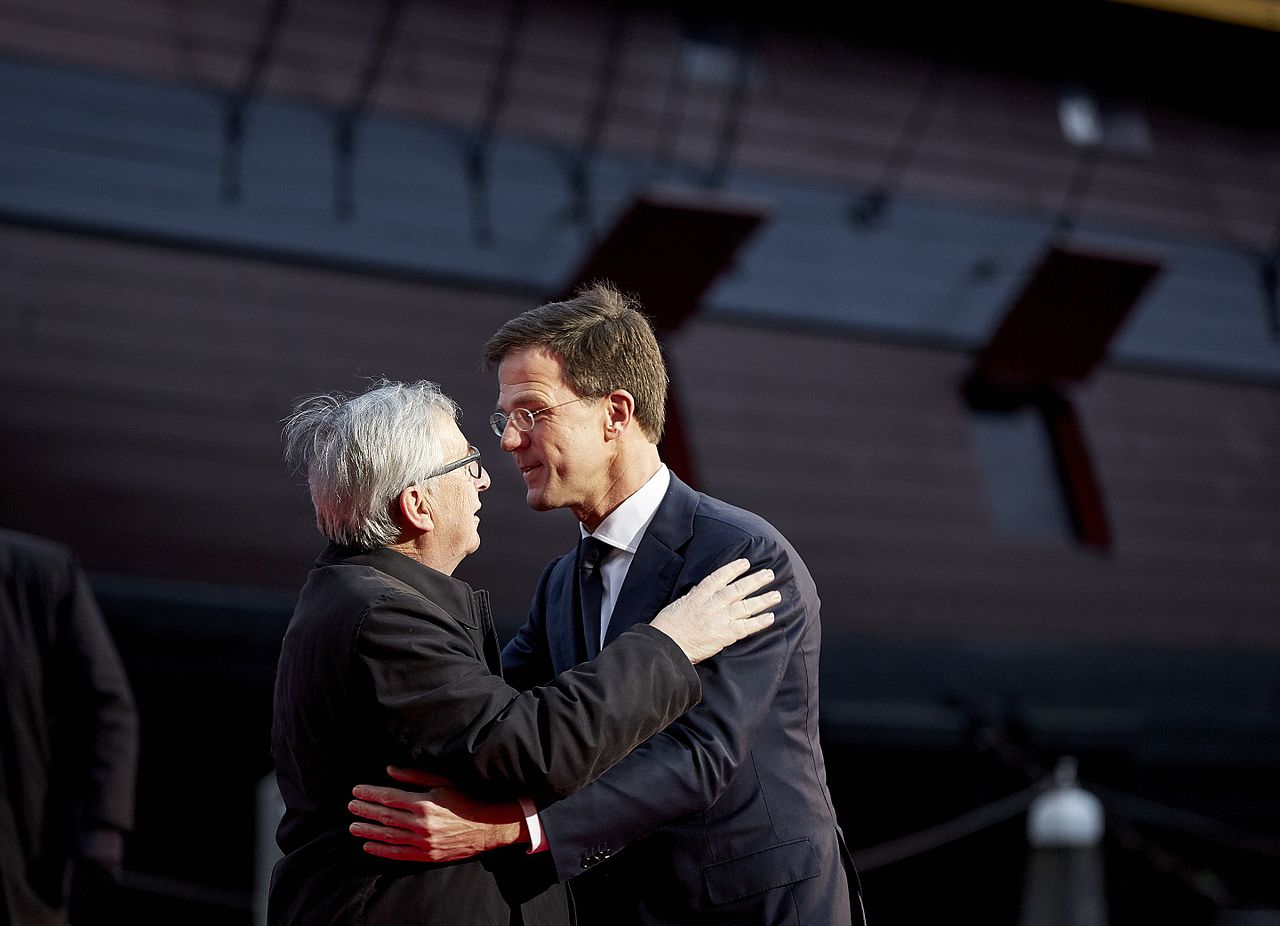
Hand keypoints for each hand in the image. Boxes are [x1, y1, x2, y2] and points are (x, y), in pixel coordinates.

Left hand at [349, 766, 524, 862]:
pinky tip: (368, 846)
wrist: (486, 827)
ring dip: (368, 831)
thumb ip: (414, 777)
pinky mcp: (426, 855)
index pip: (389, 797)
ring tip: (353, 827)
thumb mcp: (443, 781)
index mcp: (424, 802)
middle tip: (351, 806)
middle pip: (385, 816)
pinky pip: (398, 854)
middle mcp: (421, 823)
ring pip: (388, 836)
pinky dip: (381, 850)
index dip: (370, 793)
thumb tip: (390, 771)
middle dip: (365, 810)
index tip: (356, 790)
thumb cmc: (465, 800)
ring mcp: (423, 842)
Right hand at [649, 559, 778, 663]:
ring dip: (763, 600)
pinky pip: (747, 627)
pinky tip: (770, 617)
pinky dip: (759, 622)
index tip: (745, 562)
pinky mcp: (725, 635)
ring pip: (746, 606)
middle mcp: (713, 603)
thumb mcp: (678, 604)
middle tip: (769, 574)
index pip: (720, 576)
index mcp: (699, 594)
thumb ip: (692, 596)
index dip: (734, 568)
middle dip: (755, 580)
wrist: (667, 645)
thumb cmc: (668, 626)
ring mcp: (721, 618)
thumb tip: (698, 590)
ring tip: (776, 595)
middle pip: (738, 589)